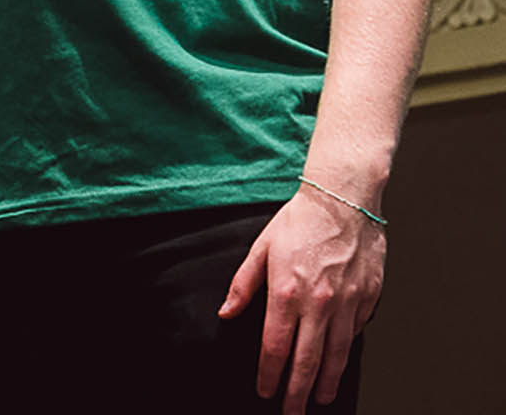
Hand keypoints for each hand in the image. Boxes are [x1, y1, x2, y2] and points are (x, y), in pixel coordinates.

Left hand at [221, 184, 383, 412]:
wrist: (344, 201)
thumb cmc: (299, 222)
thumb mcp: (260, 248)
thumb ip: (243, 285)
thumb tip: (226, 312)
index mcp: (287, 291)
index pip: (275, 345)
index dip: (268, 373)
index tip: (263, 390)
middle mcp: (319, 303)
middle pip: (307, 360)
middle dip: (298, 391)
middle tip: (292, 412)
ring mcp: (348, 304)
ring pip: (337, 354)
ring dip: (327, 381)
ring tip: (320, 399)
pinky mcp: (369, 300)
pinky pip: (357, 333)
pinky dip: (347, 351)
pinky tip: (339, 362)